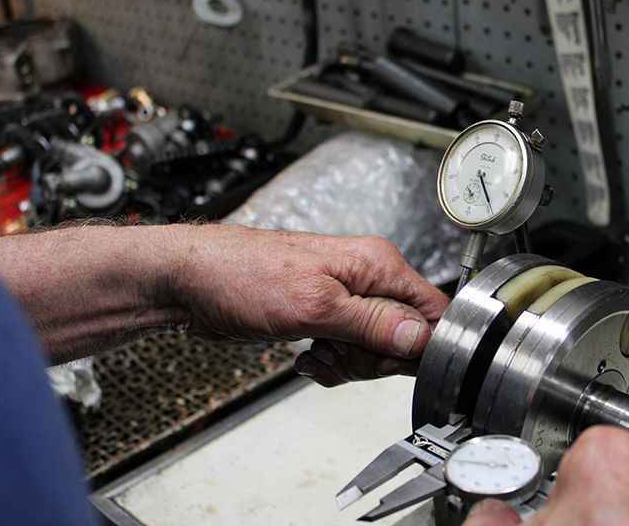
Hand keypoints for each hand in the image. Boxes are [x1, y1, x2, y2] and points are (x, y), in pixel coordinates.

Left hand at [175, 225, 449, 385]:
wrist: (195, 281)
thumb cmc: (244, 276)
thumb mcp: (315, 308)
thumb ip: (373, 324)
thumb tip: (422, 336)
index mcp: (377, 265)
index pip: (433, 310)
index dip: (420, 344)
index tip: (389, 359)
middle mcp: (368, 279)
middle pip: (405, 337)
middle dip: (373, 358)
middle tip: (340, 351)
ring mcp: (347, 298)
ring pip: (376, 350)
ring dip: (348, 363)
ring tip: (317, 351)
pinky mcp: (328, 317)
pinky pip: (349, 352)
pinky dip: (331, 364)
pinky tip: (308, 356)